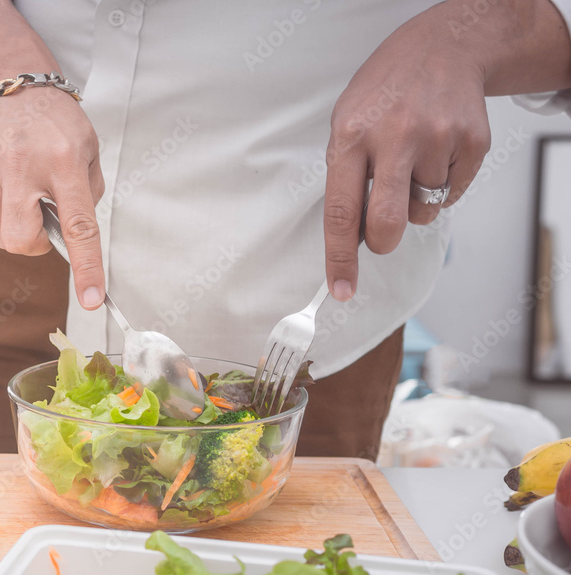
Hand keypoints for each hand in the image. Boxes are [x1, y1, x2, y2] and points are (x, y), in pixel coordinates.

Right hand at [0, 87, 105, 308]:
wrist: (12, 86)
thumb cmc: (56, 124)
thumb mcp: (88, 151)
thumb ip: (86, 198)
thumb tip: (74, 241)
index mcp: (64, 162)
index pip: (79, 226)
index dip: (86, 268)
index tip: (92, 300)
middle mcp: (23, 166)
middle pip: (23, 241)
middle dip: (36, 244)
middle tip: (44, 219)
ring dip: (15, 230)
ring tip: (22, 198)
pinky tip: (1, 193)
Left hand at [323, 6, 491, 300]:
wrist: (444, 46)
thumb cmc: (386, 92)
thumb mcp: (347, 122)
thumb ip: (345, 177)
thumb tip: (349, 238)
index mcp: (351, 136)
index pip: (342, 212)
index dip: (341, 259)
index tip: (342, 289)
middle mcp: (394, 137)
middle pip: (388, 224)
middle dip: (384, 242)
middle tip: (382, 233)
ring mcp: (437, 138)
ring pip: (423, 210)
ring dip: (415, 200)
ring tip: (411, 162)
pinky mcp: (472, 142)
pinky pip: (452, 193)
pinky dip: (442, 184)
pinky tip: (436, 152)